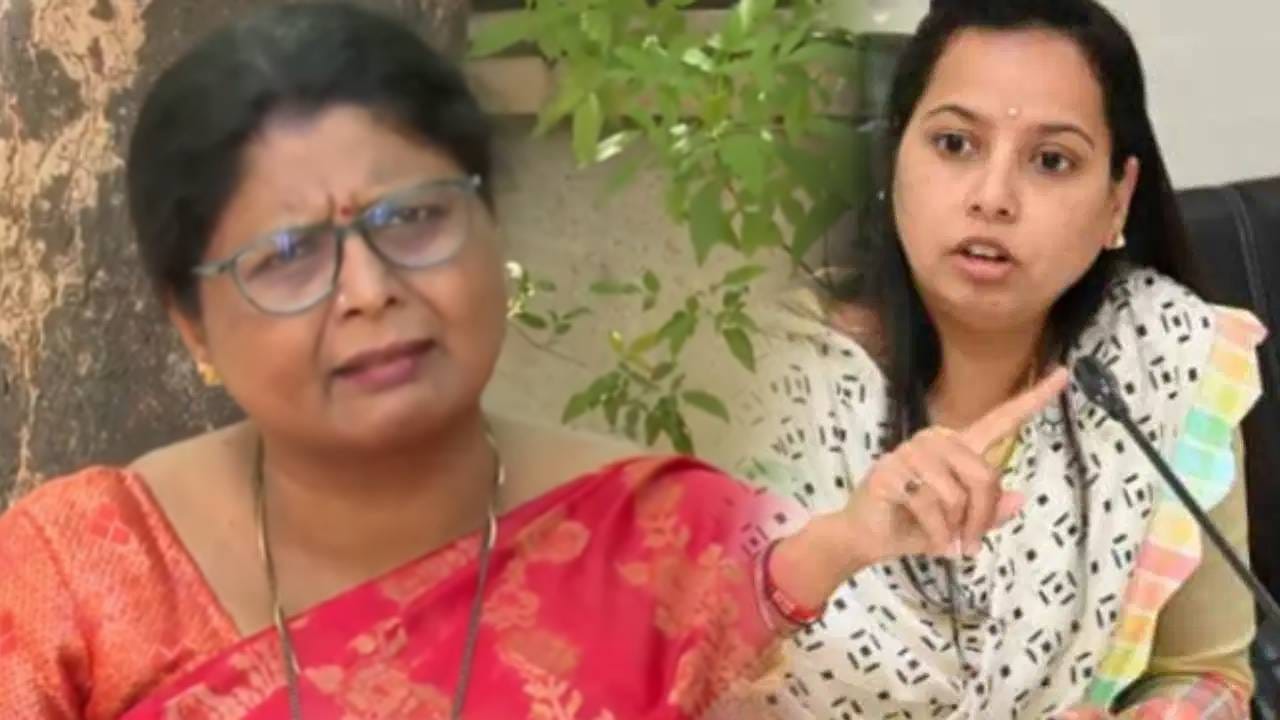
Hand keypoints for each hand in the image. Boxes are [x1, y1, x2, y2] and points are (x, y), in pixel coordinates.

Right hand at [835, 367, 1069, 563]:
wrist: (865, 538)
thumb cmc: (914, 526)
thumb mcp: (960, 526)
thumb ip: (989, 512)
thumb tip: (1020, 498)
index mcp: (957, 447)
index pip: (1000, 420)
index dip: (1033, 400)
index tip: (1064, 374)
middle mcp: (936, 440)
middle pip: (985, 475)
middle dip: (981, 518)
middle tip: (969, 545)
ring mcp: (910, 453)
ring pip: (958, 495)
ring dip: (955, 528)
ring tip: (943, 540)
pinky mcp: (891, 472)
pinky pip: (932, 507)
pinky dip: (936, 533)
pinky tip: (928, 539)